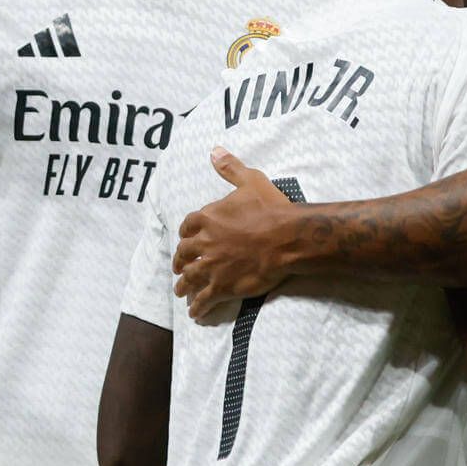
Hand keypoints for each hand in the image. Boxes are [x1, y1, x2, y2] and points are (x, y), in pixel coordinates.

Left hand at [173, 148, 297, 318]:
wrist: (288, 237)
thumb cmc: (271, 208)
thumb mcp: (250, 181)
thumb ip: (230, 168)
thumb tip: (214, 150)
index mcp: (207, 218)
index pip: (187, 227)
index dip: (185, 234)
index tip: (184, 240)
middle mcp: (204, 243)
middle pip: (184, 255)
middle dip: (179, 262)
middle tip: (178, 269)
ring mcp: (211, 266)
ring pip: (190, 279)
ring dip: (183, 287)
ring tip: (181, 293)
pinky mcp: (223, 286)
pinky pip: (204, 300)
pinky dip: (198, 308)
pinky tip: (196, 314)